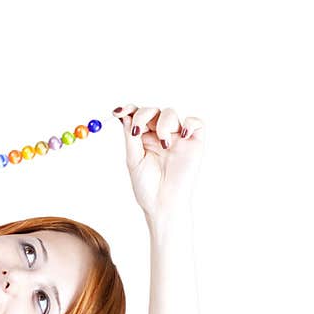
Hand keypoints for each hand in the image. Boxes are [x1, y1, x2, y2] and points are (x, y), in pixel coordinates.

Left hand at [112, 104, 204, 223]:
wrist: (163, 203)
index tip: (118, 112)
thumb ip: (130, 136)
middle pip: (153, 110)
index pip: (137, 115)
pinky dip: (189, 124)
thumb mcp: (133, 159)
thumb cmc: (147, 186)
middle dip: (143, 116)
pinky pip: (196, 122)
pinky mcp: (194, 143)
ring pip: (171, 113)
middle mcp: (160, 135)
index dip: (129, 109)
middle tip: (137, 130)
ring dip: (163, 124)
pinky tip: (182, 136)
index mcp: (144, 138)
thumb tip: (123, 115)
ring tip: (163, 145)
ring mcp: (178, 137)